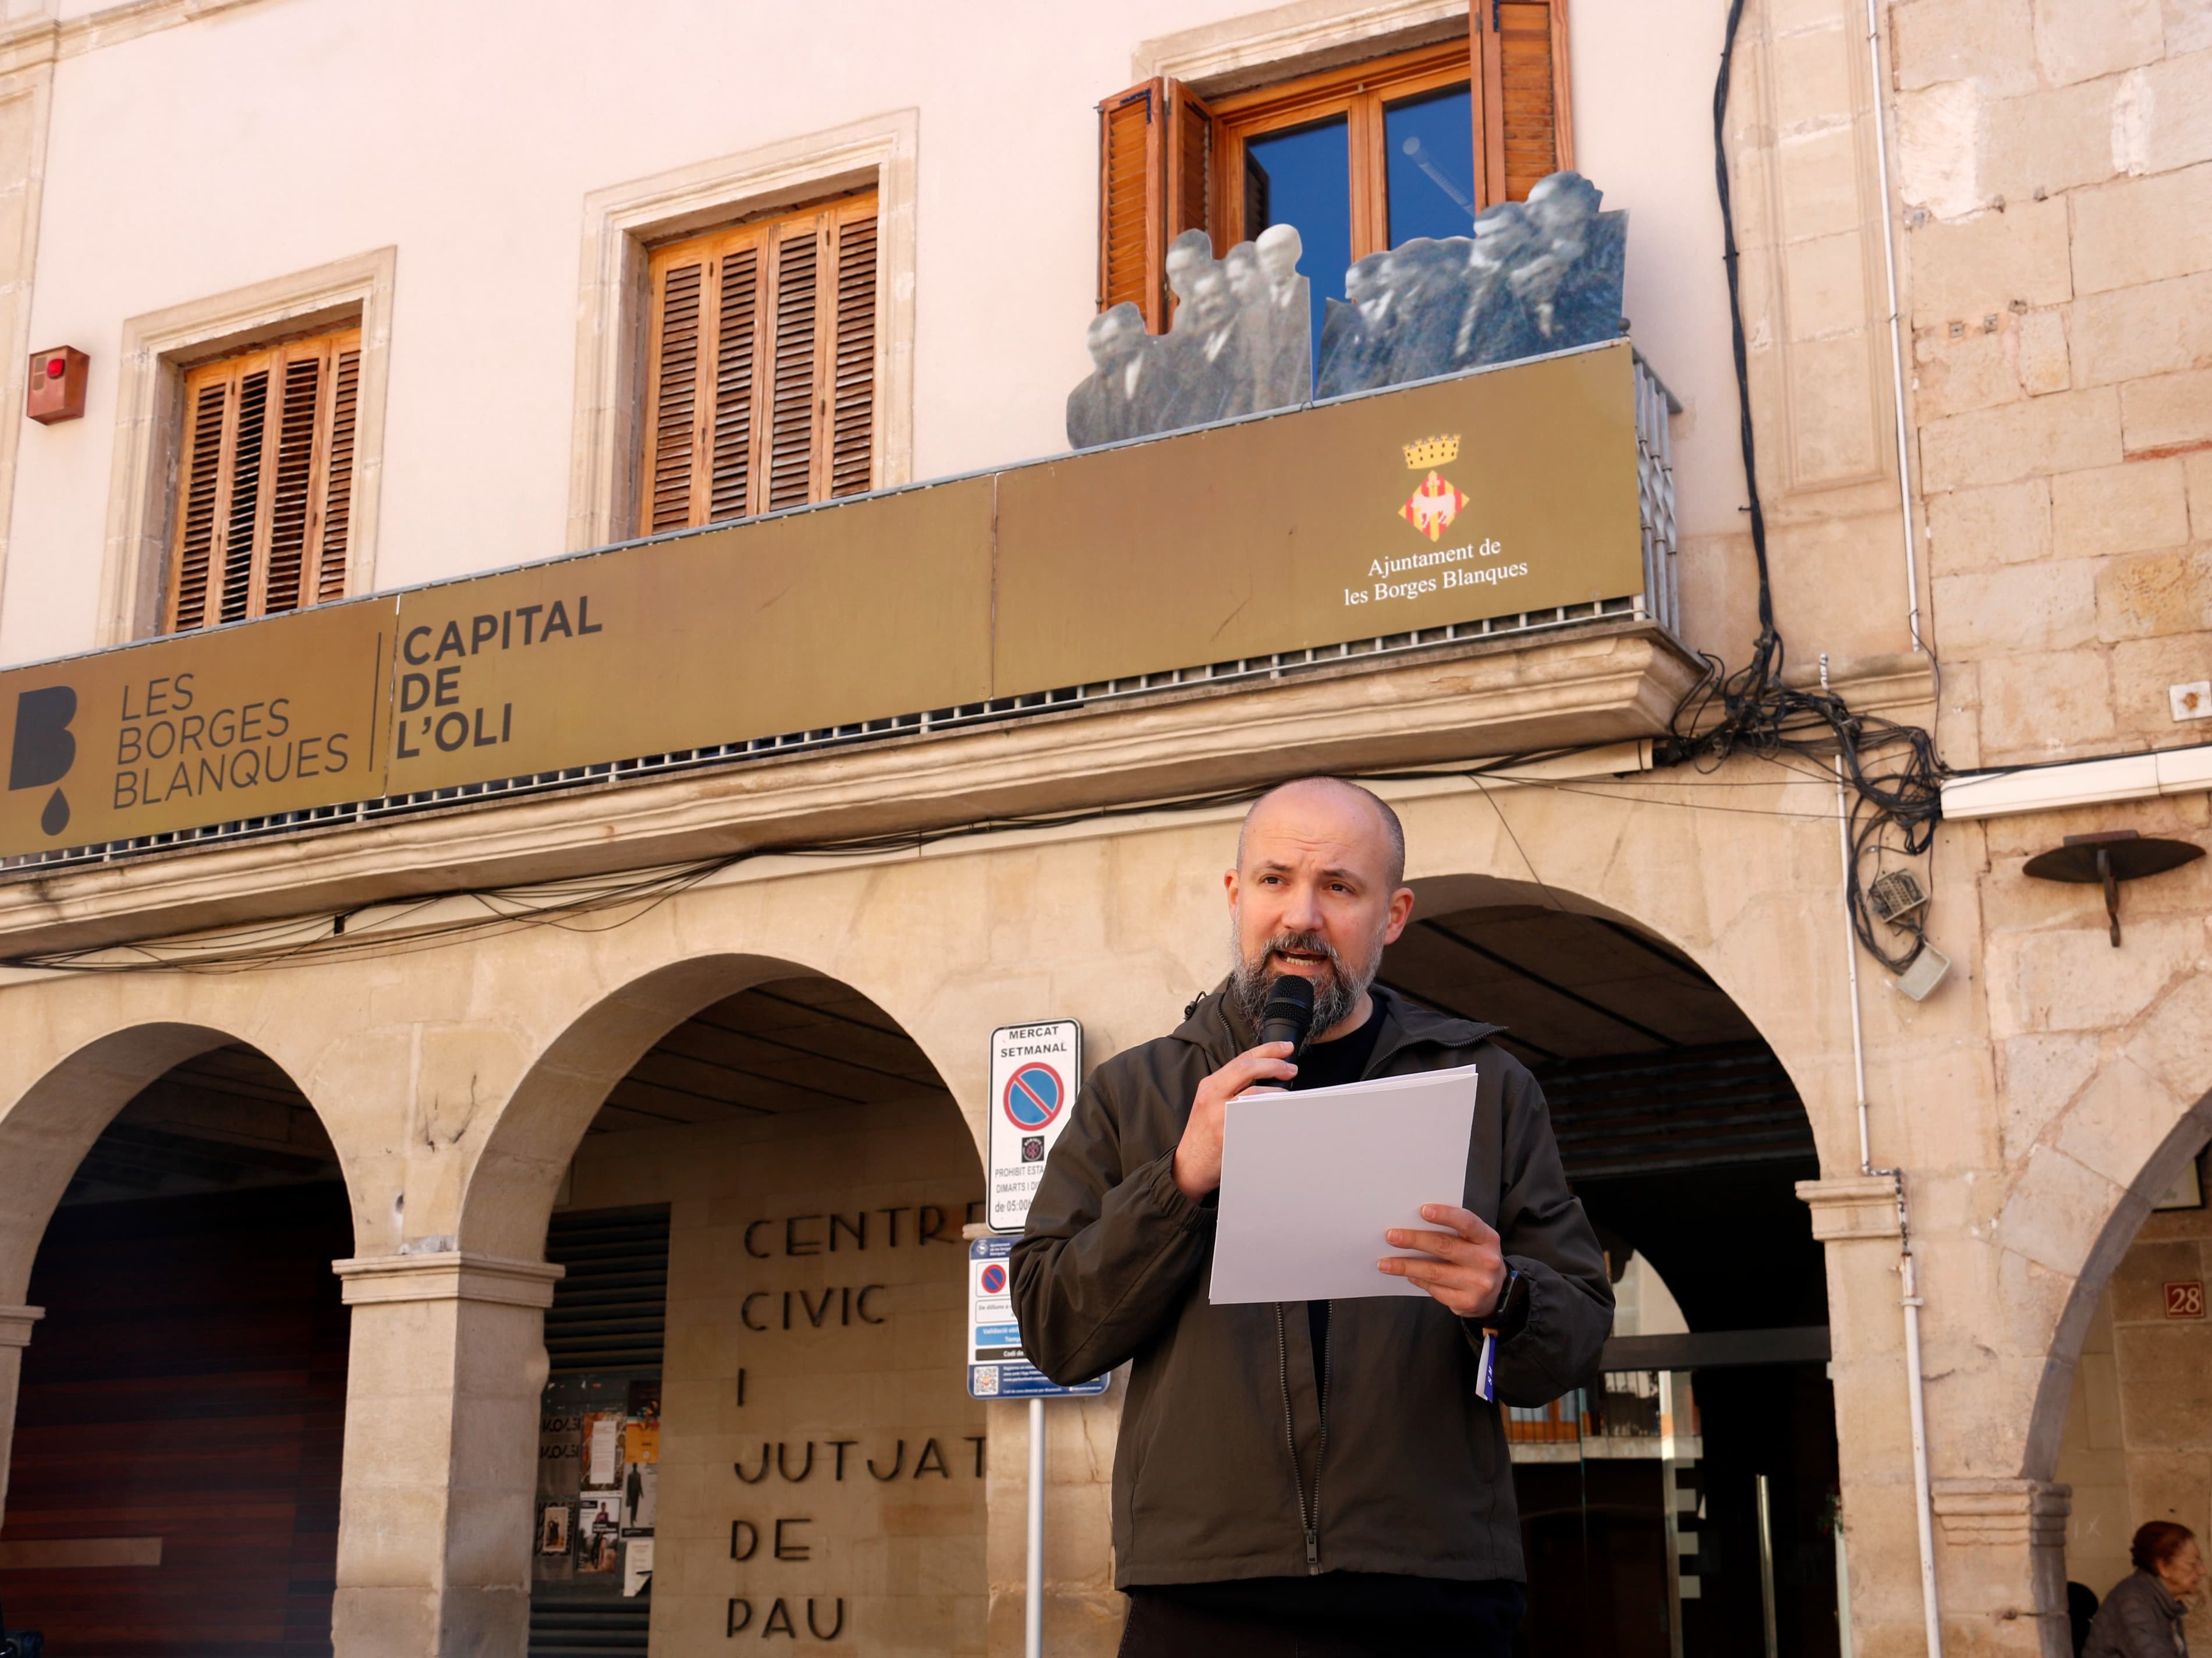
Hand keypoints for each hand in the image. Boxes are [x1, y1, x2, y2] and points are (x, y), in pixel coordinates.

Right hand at [1171, 1041, 1296, 1198]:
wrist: (1189, 1166)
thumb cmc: (1203, 1134)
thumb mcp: (1210, 1103)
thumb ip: (1231, 1087)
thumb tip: (1266, 1074)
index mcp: (1209, 1086)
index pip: (1241, 1059)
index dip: (1267, 1050)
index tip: (1286, 1048)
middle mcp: (1212, 1096)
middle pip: (1247, 1069)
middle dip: (1275, 1065)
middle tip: (1292, 1069)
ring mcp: (1219, 1116)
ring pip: (1255, 1094)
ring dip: (1277, 1092)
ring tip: (1287, 1096)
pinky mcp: (1227, 1135)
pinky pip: (1256, 1119)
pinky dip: (1271, 1114)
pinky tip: (1280, 1115)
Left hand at [1379, 1204, 1506, 1317]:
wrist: (1497, 1293)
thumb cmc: (1477, 1258)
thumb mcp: (1475, 1241)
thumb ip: (1454, 1232)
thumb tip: (1414, 1224)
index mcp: (1487, 1238)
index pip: (1467, 1222)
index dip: (1445, 1215)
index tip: (1422, 1210)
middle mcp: (1486, 1261)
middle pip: (1445, 1246)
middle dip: (1414, 1240)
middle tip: (1391, 1236)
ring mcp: (1477, 1284)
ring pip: (1434, 1272)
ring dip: (1406, 1266)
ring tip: (1385, 1263)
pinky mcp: (1467, 1302)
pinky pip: (1435, 1290)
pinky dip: (1418, 1281)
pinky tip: (1407, 1275)